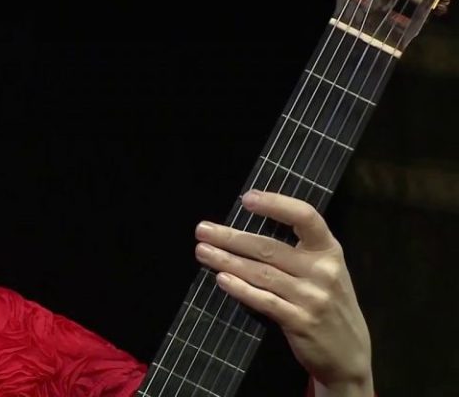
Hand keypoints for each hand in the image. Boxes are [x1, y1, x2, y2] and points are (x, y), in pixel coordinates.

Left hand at [193, 189, 373, 396]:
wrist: (350, 354)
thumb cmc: (328, 303)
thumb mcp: (325, 271)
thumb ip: (298, 251)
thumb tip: (246, 233)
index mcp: (329, 250)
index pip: (305, 216)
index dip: (276, 204)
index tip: (246, 198)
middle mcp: (322, 270)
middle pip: (269, 247)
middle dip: (231, 237)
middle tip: (202, 230)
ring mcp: (312, 297)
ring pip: (261, 273)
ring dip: (227, 261)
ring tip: (203, 252)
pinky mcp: (300, 321)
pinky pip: (264, 301)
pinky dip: (240, 289)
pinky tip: (221, 279)